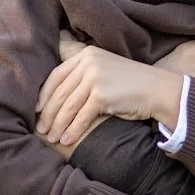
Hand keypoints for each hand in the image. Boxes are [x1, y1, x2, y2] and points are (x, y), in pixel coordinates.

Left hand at [38, 45, 180, 147]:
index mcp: (86, 55)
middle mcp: (88, 63)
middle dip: (48, 114)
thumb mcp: (104, 71)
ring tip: (52, 138)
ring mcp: (95, 78)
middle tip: (41, 130)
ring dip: (58, 125)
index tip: (37, 110)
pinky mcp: (102, 94)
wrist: (157, 89)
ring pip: (68, 106)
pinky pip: (81, 116)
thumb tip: (56, 96)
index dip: (44, 95)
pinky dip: (72, 130)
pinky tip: (67, 140)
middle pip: (60, 92)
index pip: (56, 76)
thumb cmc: (130, 84)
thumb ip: (83, 75)